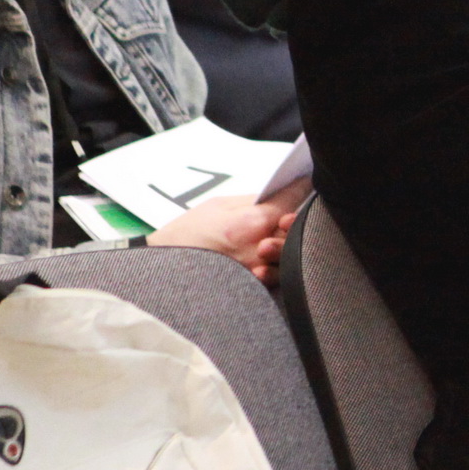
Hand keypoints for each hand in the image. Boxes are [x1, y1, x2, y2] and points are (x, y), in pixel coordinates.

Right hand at [149, 199, 297, 284]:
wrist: (164, 270)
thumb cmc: (188, 234)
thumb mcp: (218, 206)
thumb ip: (253, 201)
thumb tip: (282, 192)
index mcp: (249, 223)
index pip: (291, 202)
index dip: (301, 189)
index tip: (304, 181)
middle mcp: (258, 249)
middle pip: (297, 231)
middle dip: (296, 220)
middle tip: (287, 213)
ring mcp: (258, 272)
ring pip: (292, 256)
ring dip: (289, 244)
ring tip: (274, 238)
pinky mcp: (255, 288)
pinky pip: (279, 277)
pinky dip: (278, 267)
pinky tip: (267, 261)